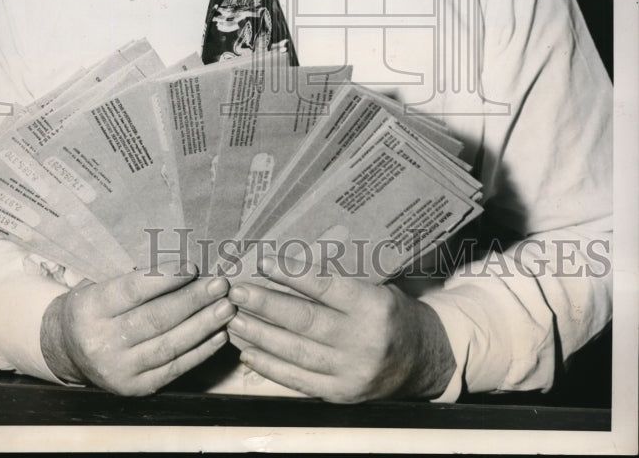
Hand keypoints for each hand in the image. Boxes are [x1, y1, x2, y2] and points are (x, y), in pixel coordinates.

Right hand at [40, 264, 233, 394]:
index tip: (194, 266)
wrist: (68, 350)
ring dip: (203, 325)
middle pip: (156, 318)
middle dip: (193, 300)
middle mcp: (101, 342)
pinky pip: (174, 368)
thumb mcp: (102, 286)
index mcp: (90, 309)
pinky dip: (200, 351)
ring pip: (169, 345)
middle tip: (220, 285)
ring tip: (227, 308)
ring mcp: (118, 370)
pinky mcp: (135, 388)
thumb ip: (139, 280)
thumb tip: (189, 270)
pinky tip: (219, 335)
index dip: (167, 278)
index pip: (134, 290)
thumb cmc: (95, 307)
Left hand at [228, 256, 454, 402]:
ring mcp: (351, 372)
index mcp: (374, 307)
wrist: (424, 360)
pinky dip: (269, 367)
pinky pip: (298, 381)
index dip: (292, 273)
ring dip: (259, 335)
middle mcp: (363, 341)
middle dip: (264, 305)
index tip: (263, 261)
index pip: (325, 287)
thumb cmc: (393, 313)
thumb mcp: (378, 288)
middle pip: (305, 321)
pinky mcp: (341, 394)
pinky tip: (248, 352)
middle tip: (235, 291)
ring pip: (296, 352)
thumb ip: (341, 282)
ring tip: (232, 319)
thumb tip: (288, 265)